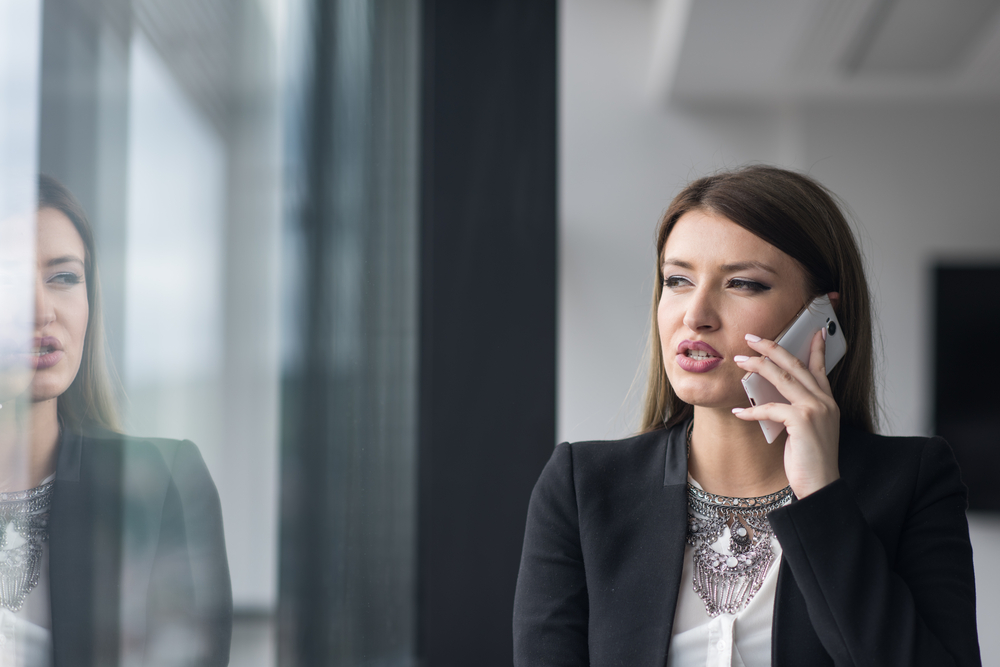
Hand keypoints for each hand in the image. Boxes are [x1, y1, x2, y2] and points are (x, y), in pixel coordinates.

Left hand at [732, 329, 839, 497]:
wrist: (821, 486)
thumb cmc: (809, 462)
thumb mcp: (805, 431)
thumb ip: (794, 411)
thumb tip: (770, 397)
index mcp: (826, 402)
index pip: (819, 368)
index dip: (815, 348)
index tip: (814, 330)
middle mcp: (824, 402)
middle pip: (796, 365)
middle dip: (773, 348)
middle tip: (752, 338)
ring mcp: (815, 410)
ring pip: (783, 378)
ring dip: (758, 367)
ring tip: (740, 361)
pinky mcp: (802, 421)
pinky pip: (770, 408)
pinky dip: (751, 410)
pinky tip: (737, 413)